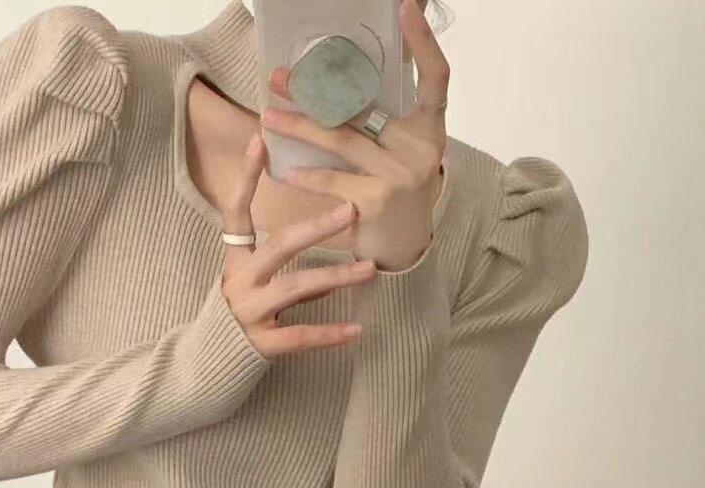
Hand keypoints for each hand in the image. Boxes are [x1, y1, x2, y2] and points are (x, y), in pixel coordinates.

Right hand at [219, 132, 377, 357]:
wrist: (205, 365)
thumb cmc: (234, 317)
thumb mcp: (251, 284)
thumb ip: (282, 267)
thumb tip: (326, 252)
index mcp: (234, 261)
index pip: (236, 213)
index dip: (244, 178)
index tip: (259, 141)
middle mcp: (240, 282)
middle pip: (280, 246)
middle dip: (316, 228)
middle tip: (350, 211)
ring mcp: (249, 313)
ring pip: (296, 288)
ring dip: (336, 277)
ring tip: (368, 269)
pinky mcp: (261, 344)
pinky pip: (300, 336)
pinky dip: (329, 334)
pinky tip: (356, 330)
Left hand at [261, 0, 448, 271]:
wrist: (405, 246)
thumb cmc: (398, 187)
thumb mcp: (404, 147)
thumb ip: (386, 114)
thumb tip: (349, 72)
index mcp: (429, 126)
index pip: (435, 76)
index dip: (423, 41)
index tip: (405, 8)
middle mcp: (419, 148)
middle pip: (364, 107)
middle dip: (316, 89)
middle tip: (279, 76)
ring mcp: (399, 175)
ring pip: (341, 140)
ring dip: (300, 126)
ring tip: (269, 116)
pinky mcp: (376, 202)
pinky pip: (333, 181)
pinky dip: (308, 174)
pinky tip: (285, 169)